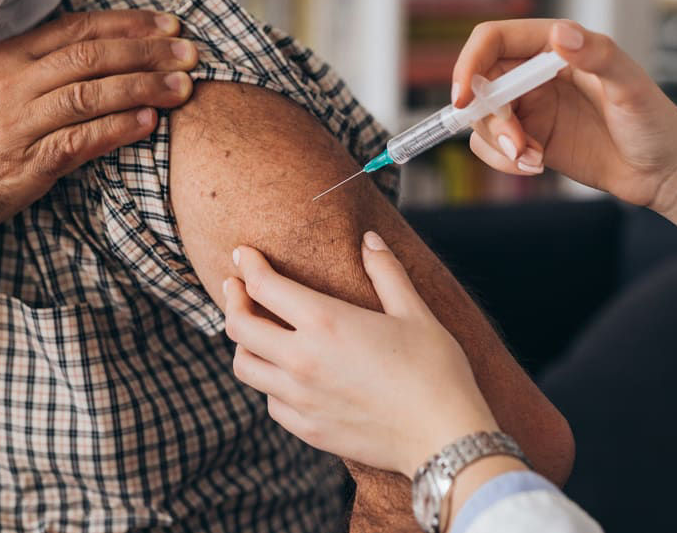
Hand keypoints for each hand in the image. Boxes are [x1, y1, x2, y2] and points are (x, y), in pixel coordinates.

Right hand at [0, 10, 198, 276]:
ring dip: (145, 88)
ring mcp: (15, 126)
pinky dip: (118, 129)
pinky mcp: (22, 168)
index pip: (77, 29)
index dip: (129, 24)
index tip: (169, 24)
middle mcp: (10, 85)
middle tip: (192, 52)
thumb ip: (31, 70)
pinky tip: (149, 123)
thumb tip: (93, 55)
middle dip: (150, 52)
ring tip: (184, 87)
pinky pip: (79, 142)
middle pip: (93, 56)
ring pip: (91, 94)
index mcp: (4, 58)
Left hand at [219, 232, 499, 478]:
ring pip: (244, 367)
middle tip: (236, 286)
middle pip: (239, 326)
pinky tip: (284, 374)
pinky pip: (270, 401)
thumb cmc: (436, 370)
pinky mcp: (307, 429)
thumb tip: (369, 239)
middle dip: (232, 300)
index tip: (242, 254)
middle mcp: (302, 359)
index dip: (248, 265)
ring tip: (254, 331)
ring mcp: (300, 398)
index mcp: (325, 321)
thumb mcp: (414, 312)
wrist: (443, 436)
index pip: (264, 286)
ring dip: (243, 344)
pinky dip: (268, 382)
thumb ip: (386, 272)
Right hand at [454, 19, 676, 255]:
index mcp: (556, 46)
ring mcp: (531, 108)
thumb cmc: (656, 122)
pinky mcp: (530, 139)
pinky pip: (492, 146)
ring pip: (482, 118)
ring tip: (532, 160)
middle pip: (481, 83)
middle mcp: (536, 73)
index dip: (471, 62)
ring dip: (497, 142)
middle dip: (488, 116)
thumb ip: (598, 56)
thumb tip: (562, 35)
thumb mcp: (631, 85)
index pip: (494, 40)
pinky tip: (535, 165)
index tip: (465, 96)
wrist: (664, 171)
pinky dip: (503, 160)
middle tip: (516, 143)